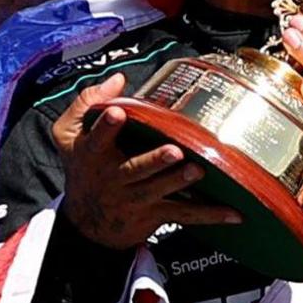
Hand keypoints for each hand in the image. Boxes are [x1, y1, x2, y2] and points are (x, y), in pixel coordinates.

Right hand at [52, 73, 242, 249]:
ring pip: (160, 191)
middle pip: (135, 169)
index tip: (118, 112)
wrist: (88, 223)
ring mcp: (136, 198)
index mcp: (94, 155)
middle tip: (174, 151)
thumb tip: (118, 80)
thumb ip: (87, 104)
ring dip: (179, 182)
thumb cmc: (84, 168)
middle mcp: (115, 178)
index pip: (98, 139)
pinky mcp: (156, 214)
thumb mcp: (68, 136)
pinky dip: (210, 215)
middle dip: (154, 161)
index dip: (107, 127)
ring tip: (198, 171)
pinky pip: (184, 215)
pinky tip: (234, 213)